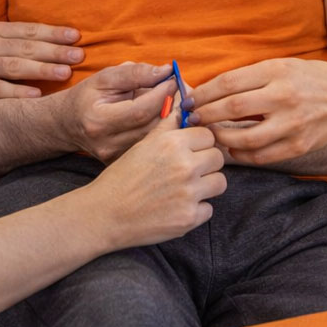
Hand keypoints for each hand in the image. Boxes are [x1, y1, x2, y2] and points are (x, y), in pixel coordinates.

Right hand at [0, 21, 83, 104]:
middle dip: (55, 50)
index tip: (76, 35)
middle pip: (26, 46)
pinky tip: (36, 95)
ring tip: (65, 73)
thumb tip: (39, 39)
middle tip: (79, 54)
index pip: (28, 29)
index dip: (53, 32)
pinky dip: (16, 92)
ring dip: (42, 69)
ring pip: (15, 66)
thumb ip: (5, 38)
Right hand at [61, 61, 177, 161]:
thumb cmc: (87, 97)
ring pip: (156, 139)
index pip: (140, 111)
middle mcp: (108, 144)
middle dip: (172, 107)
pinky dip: (163, 132)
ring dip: (171, 121)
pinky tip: (166, 119)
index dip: (162, 94)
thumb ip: (135, 73)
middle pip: (152, 128)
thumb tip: (166, 71)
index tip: (173, 80)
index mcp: (99, 121)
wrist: (68, 124)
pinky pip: (151, 147)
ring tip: (175, 103)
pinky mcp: (123, 163)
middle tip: (181, 92)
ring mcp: (116, 157)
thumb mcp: (106, 77)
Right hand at [86, 108, 226, 247]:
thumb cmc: (122, 177)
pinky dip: (196, 210)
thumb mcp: (143, 144)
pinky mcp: (189, 218)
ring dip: (206, 186)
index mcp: (172, 143)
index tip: (191, 150)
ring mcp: (189, 193)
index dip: (200, 143)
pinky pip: (209, 209)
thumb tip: (186, 108)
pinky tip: (176, 207)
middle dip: (206, 163)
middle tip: (187, 171)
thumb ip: (168, 127)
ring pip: (220, 182)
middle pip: (218, 158)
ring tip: (184, 189)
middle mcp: (184, 166)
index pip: (209, 135)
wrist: (106, 214)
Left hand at [188, 58, 326, 165]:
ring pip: (244, 138)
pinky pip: (261, 156)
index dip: (203, 93)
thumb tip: (211, 89)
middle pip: (232, 109)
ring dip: (221, 138)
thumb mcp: (283, 65)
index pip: (228, 82)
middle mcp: (284, 96)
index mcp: (276, 71)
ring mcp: (292, 123)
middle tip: (193, 119)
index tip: (190, 100)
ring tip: (211, 135)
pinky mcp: (299, 146)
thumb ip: (251, 77)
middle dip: (206, 115)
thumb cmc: (311, 79)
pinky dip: (242, 154)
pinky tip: (233, 148)